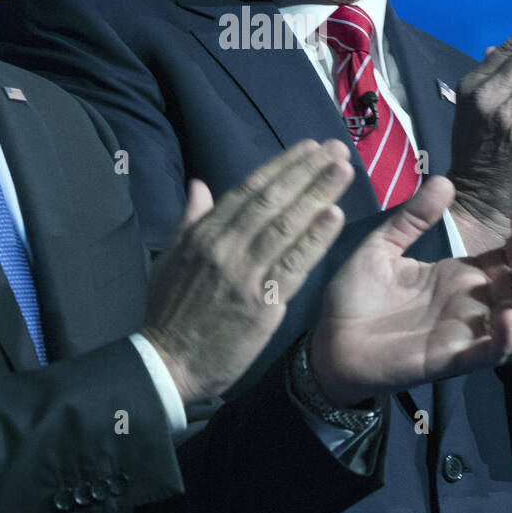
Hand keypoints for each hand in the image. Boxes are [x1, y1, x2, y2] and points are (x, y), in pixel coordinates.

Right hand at [142, 139, 353, 403]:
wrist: (168, 364)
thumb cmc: (170, 313)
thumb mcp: (171, 259)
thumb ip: (189, 220)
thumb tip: (199, 185)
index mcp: (204, 233)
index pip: (250, 189)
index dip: (283, 165)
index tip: (309, 148)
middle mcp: (225, 246)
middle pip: (273, 200)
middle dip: (308, 171)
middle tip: (337, 149)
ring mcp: (244, 273)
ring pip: (287, 225)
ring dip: (319, 194)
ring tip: (343, 171)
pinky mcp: (261, 303)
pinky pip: (293, 265)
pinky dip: (315, 239)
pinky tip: (335, 217)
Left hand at [310, 177, 511, 406]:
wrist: (328, 341)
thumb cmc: (355, 297)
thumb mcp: (382, 246)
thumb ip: (412, 218)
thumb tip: (445, 180)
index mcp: (457, 275)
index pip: (505, 254)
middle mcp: (470, 303)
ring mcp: (465, 332)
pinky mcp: (451, 358)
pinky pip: (489, 352)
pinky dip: (505, 337)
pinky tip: (508, 315)